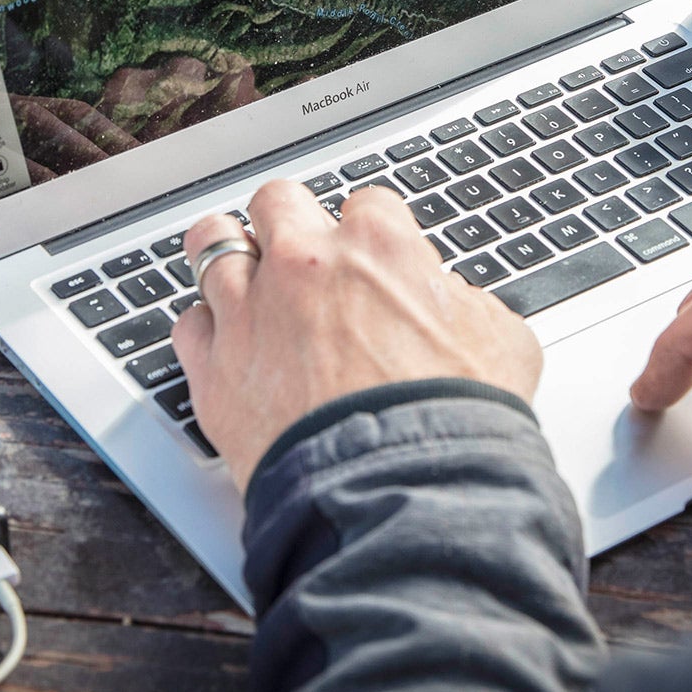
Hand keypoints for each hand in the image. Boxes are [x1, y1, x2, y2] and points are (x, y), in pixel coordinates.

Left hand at [172, 178, 542, 489]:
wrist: (398, 490)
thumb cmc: (455, 421)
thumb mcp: (504, 344)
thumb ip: (468, 306)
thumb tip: (454, 305)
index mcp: (379, 246)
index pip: (367, 203)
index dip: (370, 234)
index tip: (370, 259)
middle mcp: (305, 264)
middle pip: (278, 202)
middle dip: (289, 221)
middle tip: (297, 250)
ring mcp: (251, 310)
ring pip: (212, 242)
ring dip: (226, 251)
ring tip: (234, 265)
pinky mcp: (213, 368)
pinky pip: (188, 324)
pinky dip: (205, 331)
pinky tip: (221, 343)